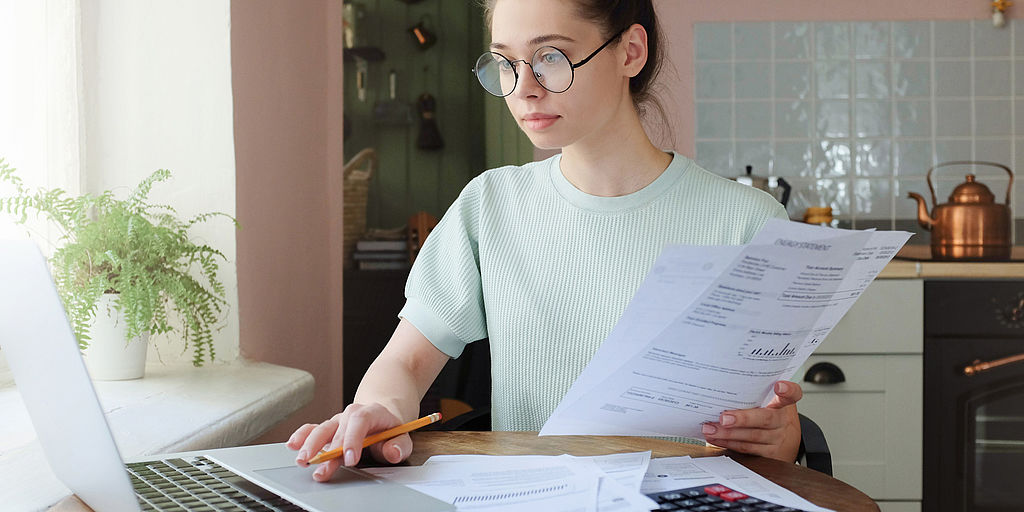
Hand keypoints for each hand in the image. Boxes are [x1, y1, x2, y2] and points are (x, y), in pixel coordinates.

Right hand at [286, 403, 412, 481]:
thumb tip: (392, 452)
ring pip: (322, 429)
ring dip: (310, 444)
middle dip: (328, 449)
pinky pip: (312, 429)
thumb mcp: (402, 437)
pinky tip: (292, 445)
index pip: (360, 421)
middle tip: (321, 468)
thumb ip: (399, 446)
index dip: (353, 439)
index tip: (350, 459)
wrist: (382, 417)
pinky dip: (301, 436)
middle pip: (337, 427)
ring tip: (302, 460)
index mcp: (371, 412)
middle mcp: (351, 415)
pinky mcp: (328, 429)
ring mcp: (337, 421)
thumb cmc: (389, 430)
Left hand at [701, 381, 802, 461]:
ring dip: (727, 434)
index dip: (787, 390)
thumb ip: (755, 394)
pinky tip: (715, 438)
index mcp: (784, 404)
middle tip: (723, 418)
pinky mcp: (770, 454)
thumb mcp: (771, 402)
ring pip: (752, 436)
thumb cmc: (772, 415)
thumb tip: (723, 384)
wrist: (787, 442)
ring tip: (710, 429)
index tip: (779, 386)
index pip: (792, 394)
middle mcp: (783, 421)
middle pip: (765, 419)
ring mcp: (777, 439)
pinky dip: (728, 443)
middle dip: (742, 419)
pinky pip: (747, 449)